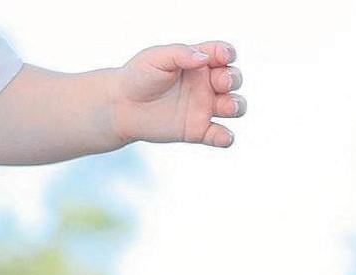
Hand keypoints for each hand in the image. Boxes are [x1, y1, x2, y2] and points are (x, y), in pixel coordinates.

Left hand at [111, 41, 244, 148]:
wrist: (119, 106)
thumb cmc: (137, 77)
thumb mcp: (156, 58)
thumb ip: (181, 54)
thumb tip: (204, 58)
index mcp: (199, 62)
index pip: (223, 54)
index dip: (228, 54)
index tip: (223, 57)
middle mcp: (206, 84)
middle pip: (232, 79)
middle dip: (233, 80)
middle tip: (221, 82)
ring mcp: (203, 107)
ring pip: (233, 106)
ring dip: (236, 106)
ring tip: (227, 107)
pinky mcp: (196, 130)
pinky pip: (218, 135)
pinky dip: (225, 138)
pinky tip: (223, 138)